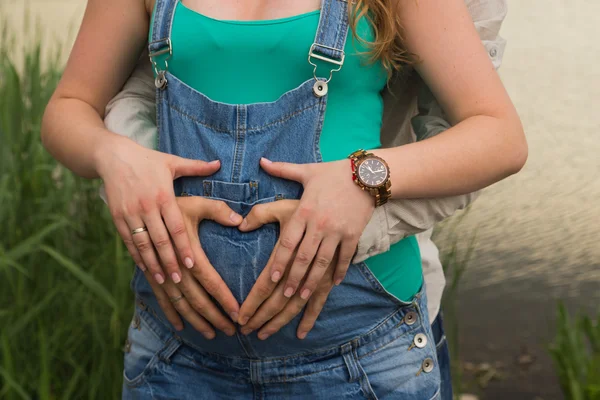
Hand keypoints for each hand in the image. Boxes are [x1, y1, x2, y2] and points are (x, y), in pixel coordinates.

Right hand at [98, 137, 220, 284]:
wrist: (113, 156)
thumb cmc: (148, 160)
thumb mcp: (172, 162)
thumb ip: (196, 167)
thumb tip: (219, 163)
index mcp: (164, 195)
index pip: (175, 227)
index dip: (183, 246)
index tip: (190, 264)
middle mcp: (147, 206)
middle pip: (160, 239)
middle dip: (170, 261)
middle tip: (179, 279)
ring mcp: (130, 213)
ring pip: (143, 244)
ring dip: (153, 263)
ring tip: (163, 279)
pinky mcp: (117, 217)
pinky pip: (128, 240)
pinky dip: (136, 256)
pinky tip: (145, 267)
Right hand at [142, 196, 242, 338]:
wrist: (134, 200)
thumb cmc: (170, 201)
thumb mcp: (195, 203)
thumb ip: (218, 211)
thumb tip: (240, 221)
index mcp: (186, 249)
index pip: (209, 279)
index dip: (223, 297)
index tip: (237, 313)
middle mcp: (172, 265)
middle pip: (195, 297)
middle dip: (214, 316)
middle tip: (231, 330)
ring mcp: (159, 272)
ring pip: (179, 302)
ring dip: (195, 320)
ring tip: (211, 334)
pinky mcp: (149, 273)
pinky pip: (160, 298)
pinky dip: (171, 314)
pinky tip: (181, 327)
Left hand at [259, 157, 373, 299]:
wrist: (366, 174)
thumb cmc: (333, 173)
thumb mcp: (306, 171)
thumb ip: (282, 170)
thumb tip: (262, 162)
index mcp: (304, 211)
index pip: (288, 242)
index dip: (279, 262)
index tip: (272, 278)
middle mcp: (319, 224)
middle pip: (303, 257)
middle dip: (292, 278)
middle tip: (283, 296)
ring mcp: (337, 231)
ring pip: (322, 262)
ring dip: (312, 280)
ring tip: (303, 295)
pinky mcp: (353, 235)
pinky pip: (344, 258)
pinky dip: (338, 271)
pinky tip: (333, 283)